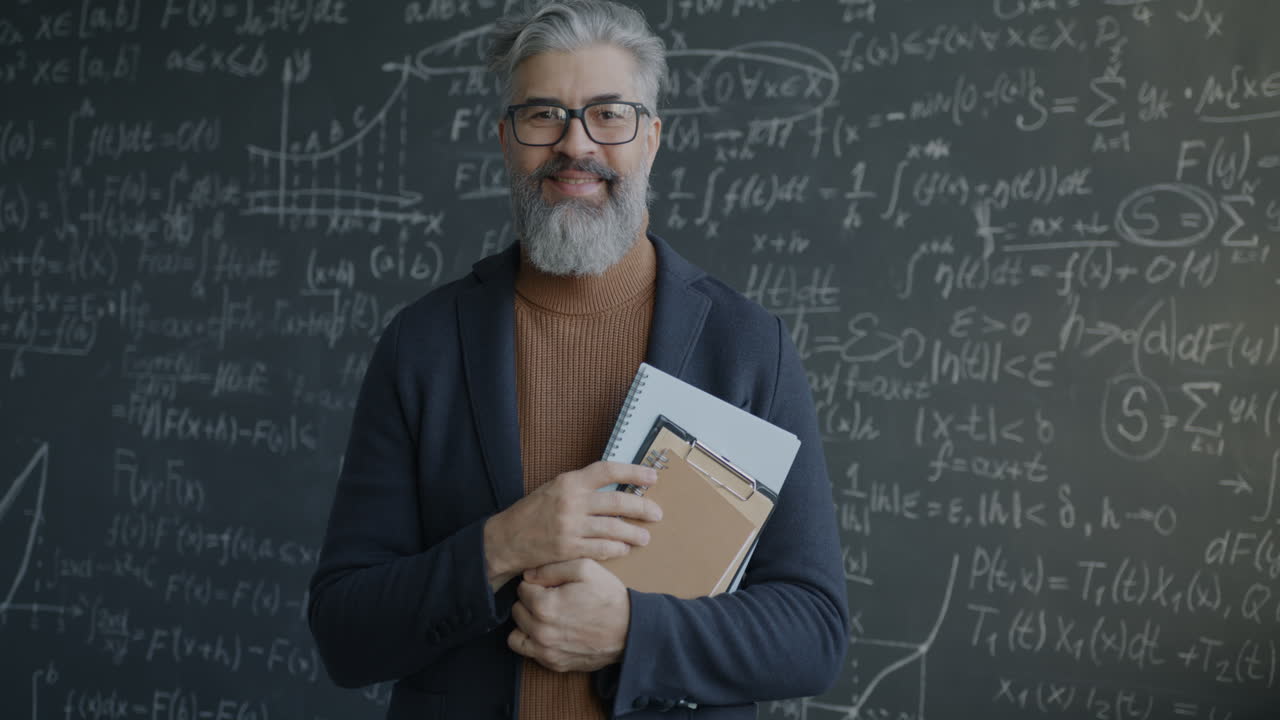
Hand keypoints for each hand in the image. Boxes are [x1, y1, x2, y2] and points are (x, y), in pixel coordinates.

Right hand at [483, 462, 661, 589]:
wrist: (505, 539)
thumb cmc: (532, 512)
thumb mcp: (554, 489)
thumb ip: (581, 487)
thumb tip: (614, 485)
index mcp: (569, 481)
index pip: (607, 471)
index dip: (633, 472)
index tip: (652, 477)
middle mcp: (571, 501)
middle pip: (618, 502)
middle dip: (642, 508)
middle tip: (657, 514)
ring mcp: (570, 526)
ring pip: (614, 529)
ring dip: (634, 534)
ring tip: (644, 537)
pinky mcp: (569, 549)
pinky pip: (602, 549)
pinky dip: (617, 549)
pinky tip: (623, 550)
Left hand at [508, 559, 630, 671]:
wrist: (630, 630)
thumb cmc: (608, 597)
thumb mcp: (585, 568)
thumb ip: (552, 568)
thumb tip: (528, 575)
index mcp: (544, 606)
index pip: (522, 589)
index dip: (537, 583)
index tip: (552, 585)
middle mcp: (540, 631)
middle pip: (517, 610)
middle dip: (530, 602)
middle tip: (552, 598)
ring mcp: (546, 651)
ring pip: (516, 634)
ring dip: (527, 624)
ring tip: (546, 617)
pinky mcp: (554, 664)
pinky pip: (529, 652)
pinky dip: (535, 642)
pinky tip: (553, 632)